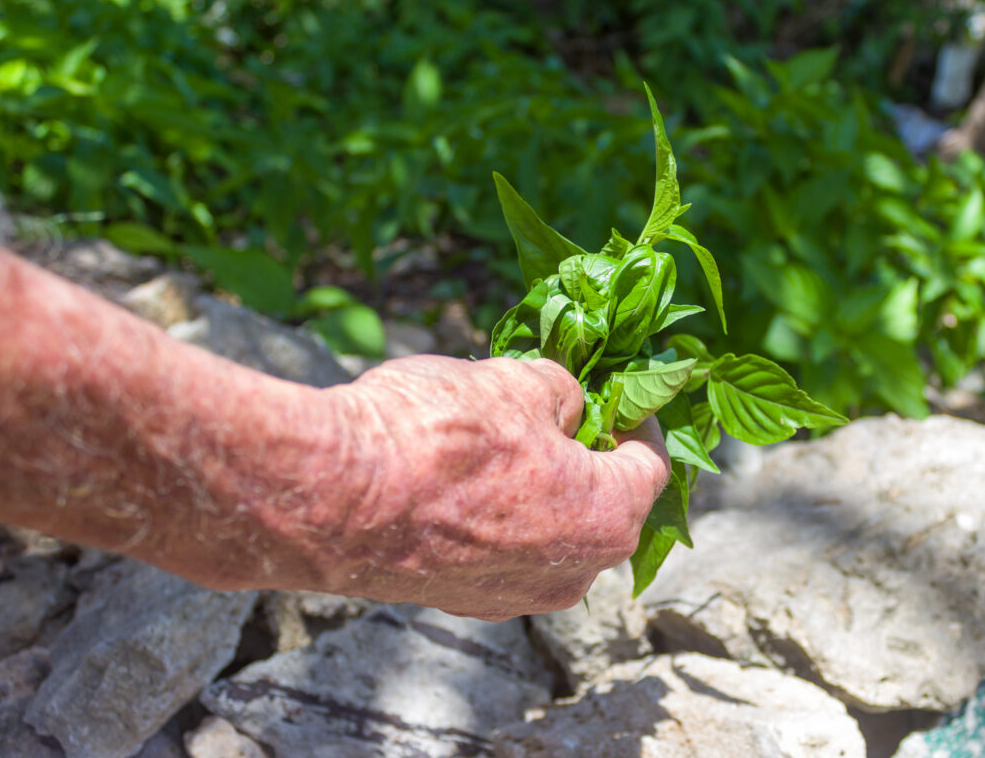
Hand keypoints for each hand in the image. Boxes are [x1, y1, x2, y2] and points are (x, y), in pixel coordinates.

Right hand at [307, 355, 669, 619]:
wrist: (334, 498)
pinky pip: (500, 552)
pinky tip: (457, 479)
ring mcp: (515, 597)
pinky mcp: (462, 602)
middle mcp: (571, 575)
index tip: (616, 393)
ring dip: (536, 488)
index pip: (650, 465)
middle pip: (600, 504)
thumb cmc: (438, 435)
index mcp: (606, 519)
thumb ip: (562, 393)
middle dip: (581, 454)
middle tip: (553, 410)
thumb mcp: (517, 382)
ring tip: (497, 440)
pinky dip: (493, 517)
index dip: (635, 418)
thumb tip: (565, 405)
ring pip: (547, 531)